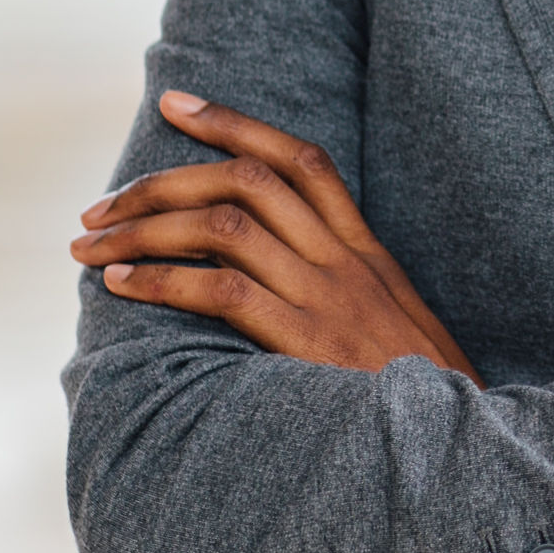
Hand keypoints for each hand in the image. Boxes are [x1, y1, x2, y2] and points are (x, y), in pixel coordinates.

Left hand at [71, 93, 478, 383]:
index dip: (234, 122)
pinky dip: (161, 280)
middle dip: (164, 180)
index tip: (173, 105)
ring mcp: (328, 299)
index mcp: (366, 252)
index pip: (299, 160)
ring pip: (223, 228)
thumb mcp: (393, 327)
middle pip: (246, 181)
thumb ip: (343, 293)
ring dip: (146, 227)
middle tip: (102, 203)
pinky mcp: (307, 344)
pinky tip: (121, 284)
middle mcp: (346, 262)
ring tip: (92, 244)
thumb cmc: (417, 398)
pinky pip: (222, 292)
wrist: (460, 448)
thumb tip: (270, 275)